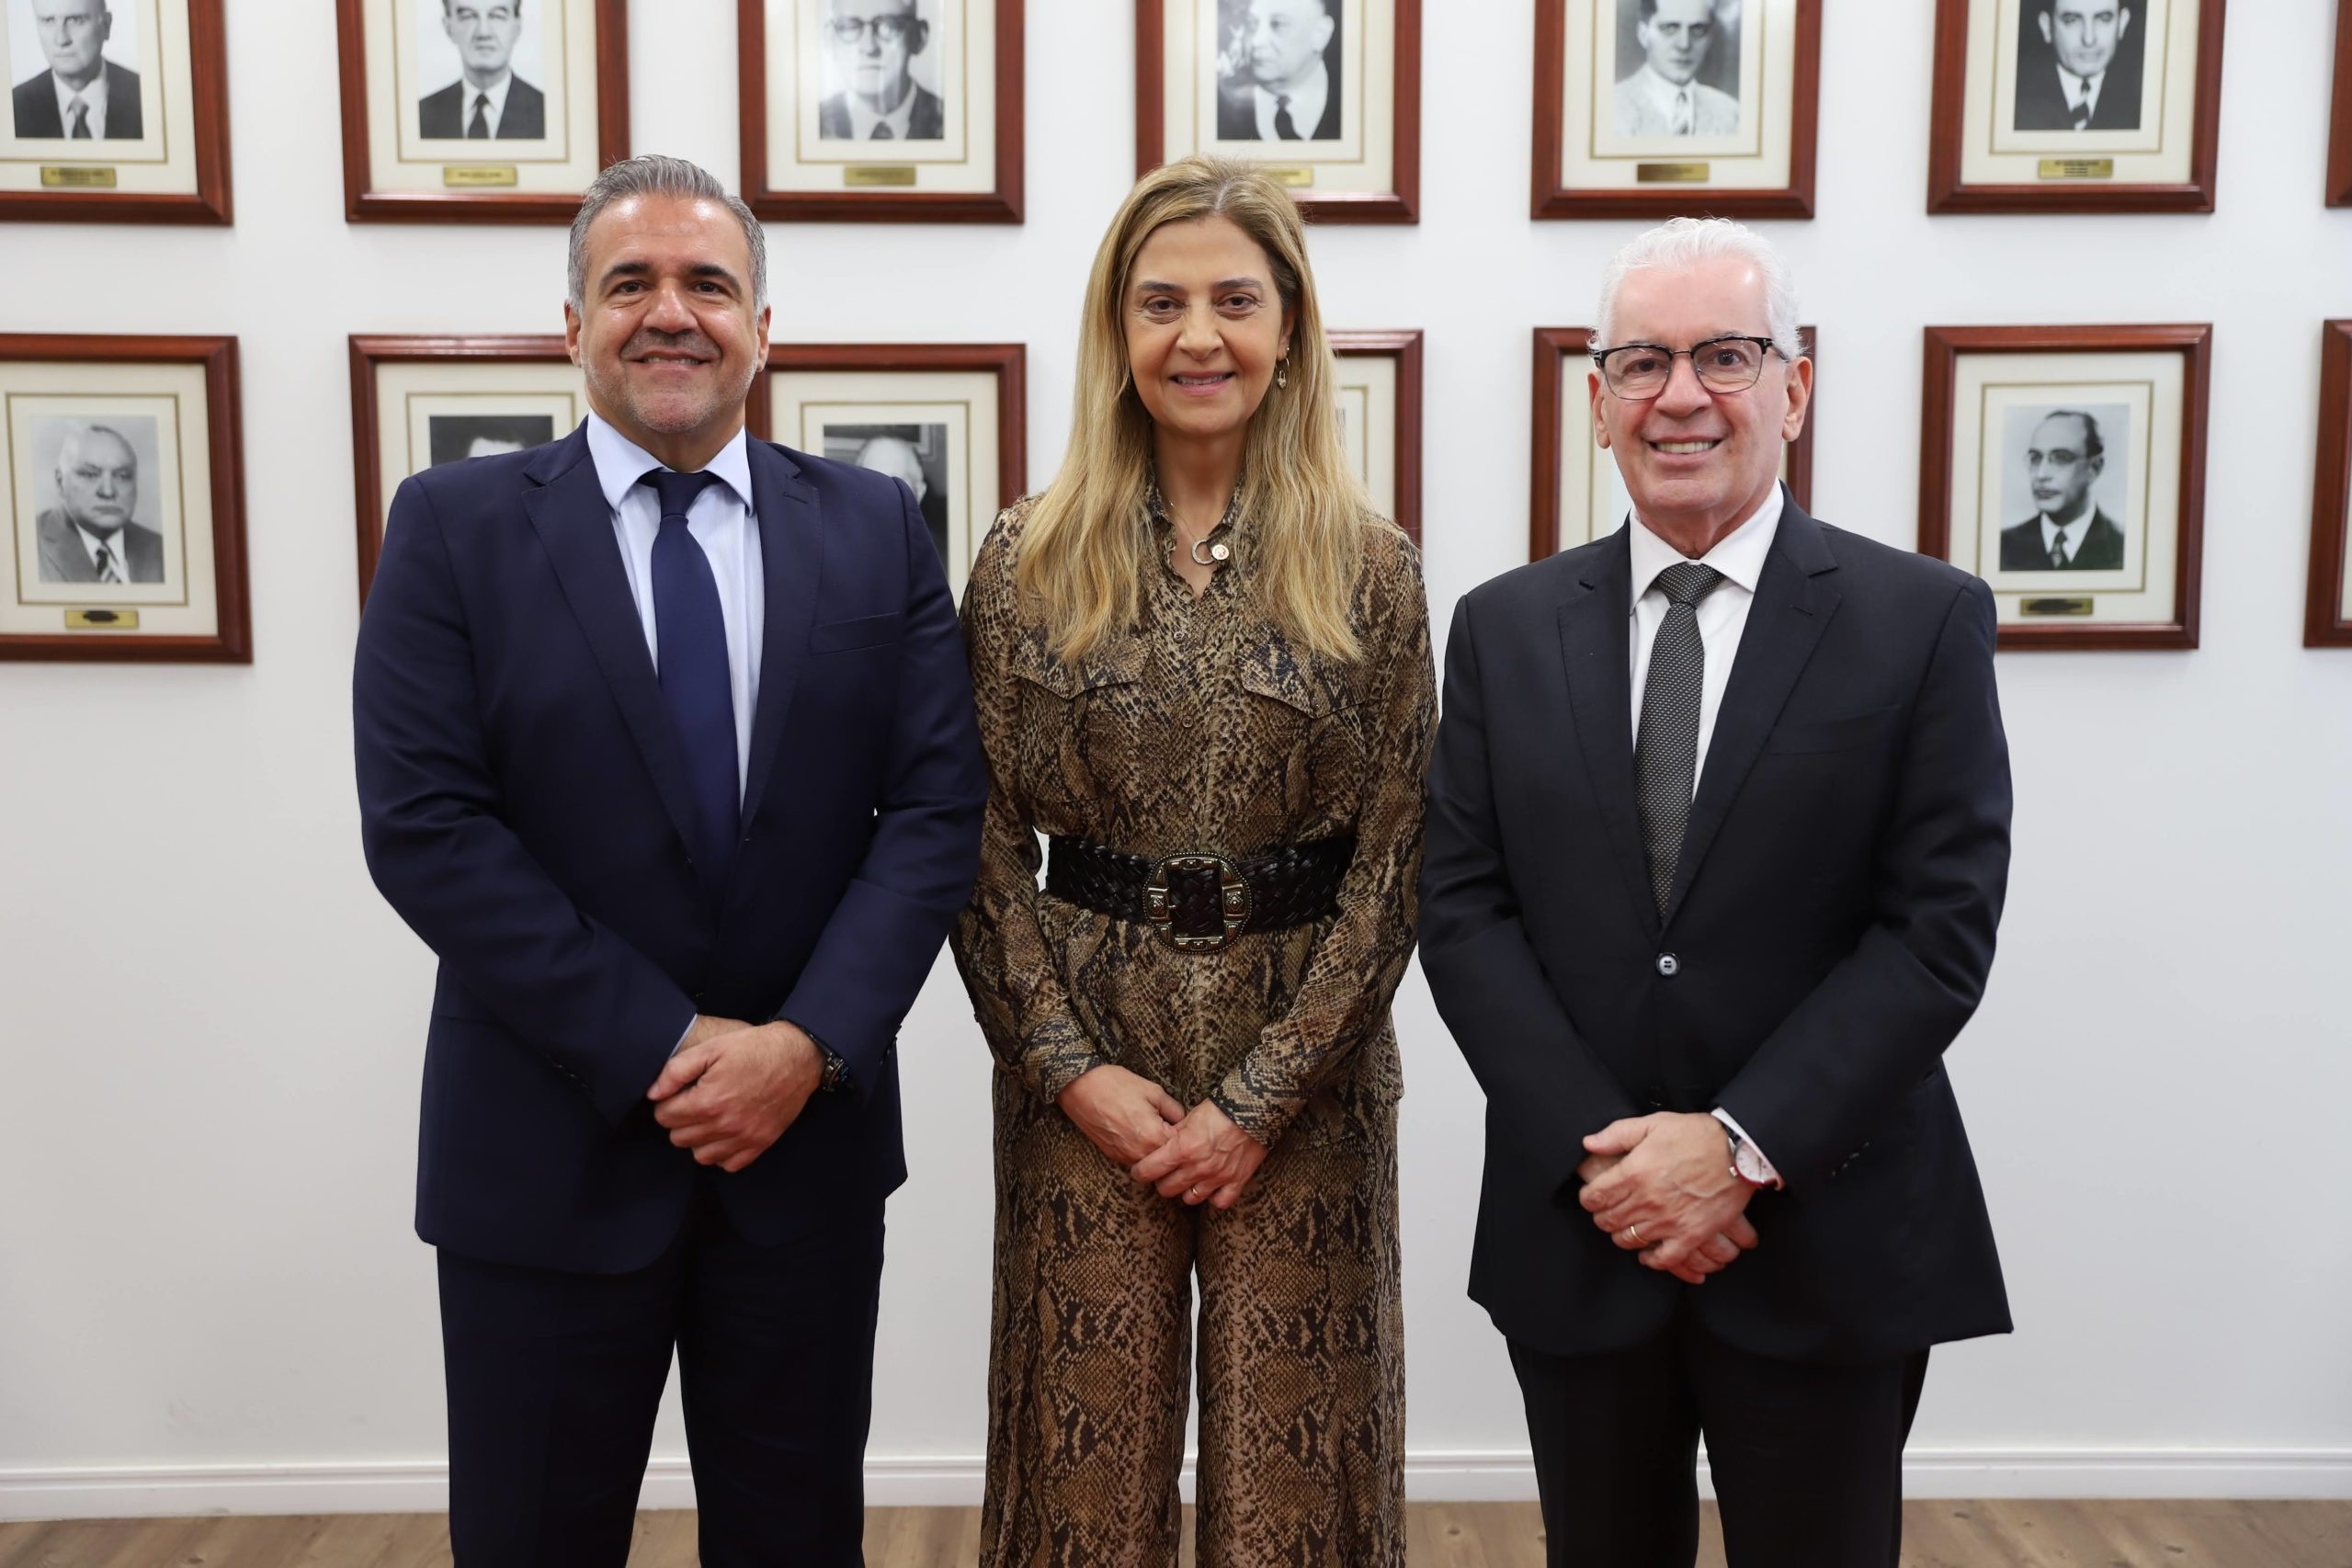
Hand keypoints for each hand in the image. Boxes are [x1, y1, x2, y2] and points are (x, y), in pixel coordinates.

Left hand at [646, 1017, 821, 1172]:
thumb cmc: (754, 1048)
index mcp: (708, 1101)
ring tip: (709, 1118)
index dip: (667, 1103)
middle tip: (694, 1102)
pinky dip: (722, 1152)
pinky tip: (725, 1132)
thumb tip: (653, 1094)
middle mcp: (724, 1125)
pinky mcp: (760, 1144)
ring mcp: (743, 1138)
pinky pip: (728, 1164)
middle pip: (678, 1138)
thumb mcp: (712, 1048)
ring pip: (699, 1155)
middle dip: (680, 1120)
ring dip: (699, 1139)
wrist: (798, 1056)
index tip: (680, 1093)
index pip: (664, 1117)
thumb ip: (676, 1071)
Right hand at [1056, 1064, 1185, 1168]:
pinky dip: (1142, 1151)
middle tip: (1173, 1127)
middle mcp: (1139, 1154)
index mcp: (1154, 1137)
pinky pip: (1135, 1159)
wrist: (1080, 1087)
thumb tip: (1184, 1121)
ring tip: (1155, 1129)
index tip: (1189, 1126)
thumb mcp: (1153, 1091)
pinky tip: (1140, 1132)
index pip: (1182, 1148)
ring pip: (1151, 1163)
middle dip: (1174, 1147)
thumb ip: (1174, 1109)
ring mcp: (1124, 1157)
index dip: (1187, 1136)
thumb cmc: (1116, 1085)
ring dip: (1157, 1151)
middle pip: (1167, 1160)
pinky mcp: (1113, 1156)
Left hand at [1130, 1099, 1268, 1209]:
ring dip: (1185, 1191)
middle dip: (1161, 1182)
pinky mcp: (1236, 1180)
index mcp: (1182, 1148)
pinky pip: (1219, 1202)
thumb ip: (1175, 1133)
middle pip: (1166, 1189)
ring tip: (1187, 1181)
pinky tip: (1211, 1188)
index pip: (1149, 1171)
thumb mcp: (1191, 1116)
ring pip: (1190, 1199)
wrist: (1255, 1109)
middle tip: (1164, 1174)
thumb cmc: (1221, 1108)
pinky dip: (1213, 1198)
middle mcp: (1197, 1167)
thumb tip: (1161, 1143)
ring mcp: (1217, 1177)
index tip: (1139, 1170)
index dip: (1140, 1172)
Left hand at [1577, 1112, 1757, 1278]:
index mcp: (1634, 1172)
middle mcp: (1647, 1200)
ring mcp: (1669, 1221)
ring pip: (1629, 1239)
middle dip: (1602, 1216)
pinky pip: (1664, 1259)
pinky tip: (1648, 1252)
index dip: (1588, 1198)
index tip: (1592, 1196)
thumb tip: (1589, 1144)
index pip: (1594, 1197)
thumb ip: (1617, 1134)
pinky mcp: (1691, 1235)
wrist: (1738, 1152)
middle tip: (1607, 1211)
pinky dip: (1652, 1259)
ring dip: (1622, 1234)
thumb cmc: (1696, 1135)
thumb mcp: (1653, 1124)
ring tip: (1626, 1226)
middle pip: (1608, 1220)